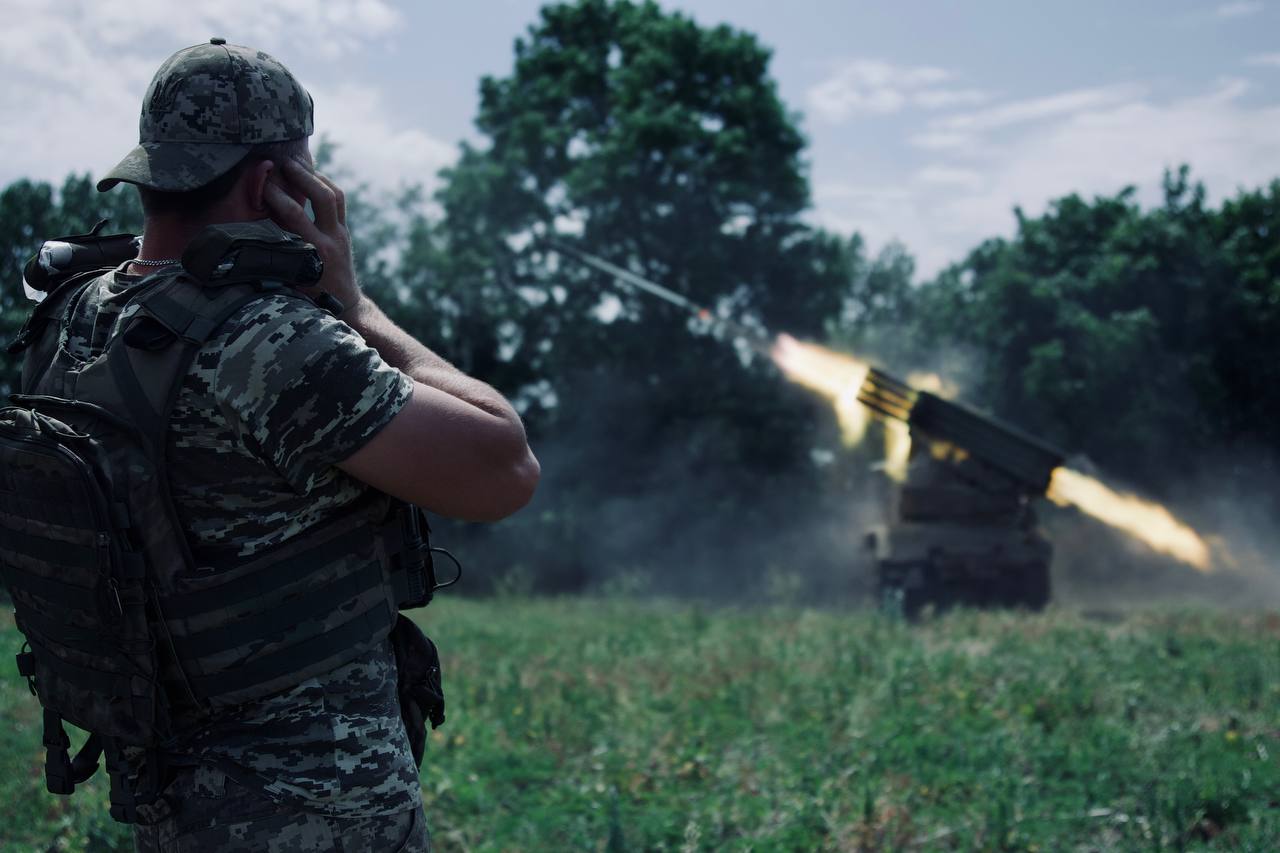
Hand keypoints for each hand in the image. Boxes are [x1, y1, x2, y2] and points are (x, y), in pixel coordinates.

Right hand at [262, 157, 362, 313]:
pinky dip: (325, 183)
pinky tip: (311, 174)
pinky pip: (339, 201)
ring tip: (296, 161)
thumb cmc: (308, 295)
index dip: (276, 196)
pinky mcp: (344, 231)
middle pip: (322, 198)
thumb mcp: (287, 279)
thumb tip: (242, 238)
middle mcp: (331, 240)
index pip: (294, 216)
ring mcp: (341, 234)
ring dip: (315, 175)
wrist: (345, 304)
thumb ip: (271, 257)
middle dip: (302, 177)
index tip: (260, 184)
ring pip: (334, 195)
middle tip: (282, 162)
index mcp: (313, 253)